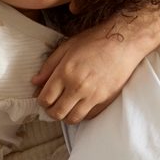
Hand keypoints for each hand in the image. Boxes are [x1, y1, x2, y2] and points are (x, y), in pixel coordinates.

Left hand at [32, 29, 148, 124]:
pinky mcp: (105, 100)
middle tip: (52, 105)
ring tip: (66, 106)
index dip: (41, 101)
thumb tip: (35, 82)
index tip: (44, 97)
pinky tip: (80, 104)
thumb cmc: (95, 41)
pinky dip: (81, 114)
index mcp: (65, 73)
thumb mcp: (66, 47)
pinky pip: (88, 116)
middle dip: (51, 111)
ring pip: (72, 119)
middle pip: (56, 113)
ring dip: (66, 115)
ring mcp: (93, 96)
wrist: (124, 42)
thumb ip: (49, 66)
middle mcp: (78, 87)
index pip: (45, 99)